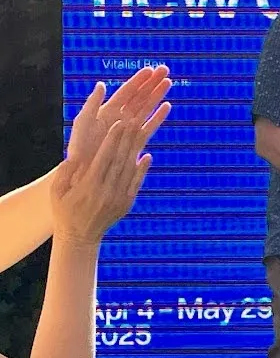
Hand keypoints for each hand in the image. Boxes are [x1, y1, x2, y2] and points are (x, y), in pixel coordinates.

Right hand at [50, 118, 152, 244]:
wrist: (79, 237)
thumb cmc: (64, 211)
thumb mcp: (56, 192)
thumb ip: (64, 173)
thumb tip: (73, 155)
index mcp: (88, 186)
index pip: (103, 157)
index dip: (113, 140)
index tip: (119, 124)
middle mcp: (106, 191)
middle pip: (120, 159)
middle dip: (127, 139)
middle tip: (134, 120)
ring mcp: (119, 198)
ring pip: (130, 169)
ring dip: (136, 150)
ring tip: (140, 133)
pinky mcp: (126, 204)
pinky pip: (136, 183)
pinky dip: (142, 170)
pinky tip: (147, 156)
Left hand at [66, 66, 171, 169]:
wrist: (85, 171)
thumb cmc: (79, 148)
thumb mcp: (82, 122)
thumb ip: (92, 103)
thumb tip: (101, 84)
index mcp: (107, 111)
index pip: (126, 91)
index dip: (138, 80)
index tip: (151, 70)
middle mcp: (120, 117)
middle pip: (139, 97)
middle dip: (152, 83)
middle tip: (165, 70)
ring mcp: (128, 129)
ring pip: (146, 108)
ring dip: (157, 96)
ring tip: (168, 83)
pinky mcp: (135, 141)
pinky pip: (149, 127)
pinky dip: (158, 117)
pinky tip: (167, 107)